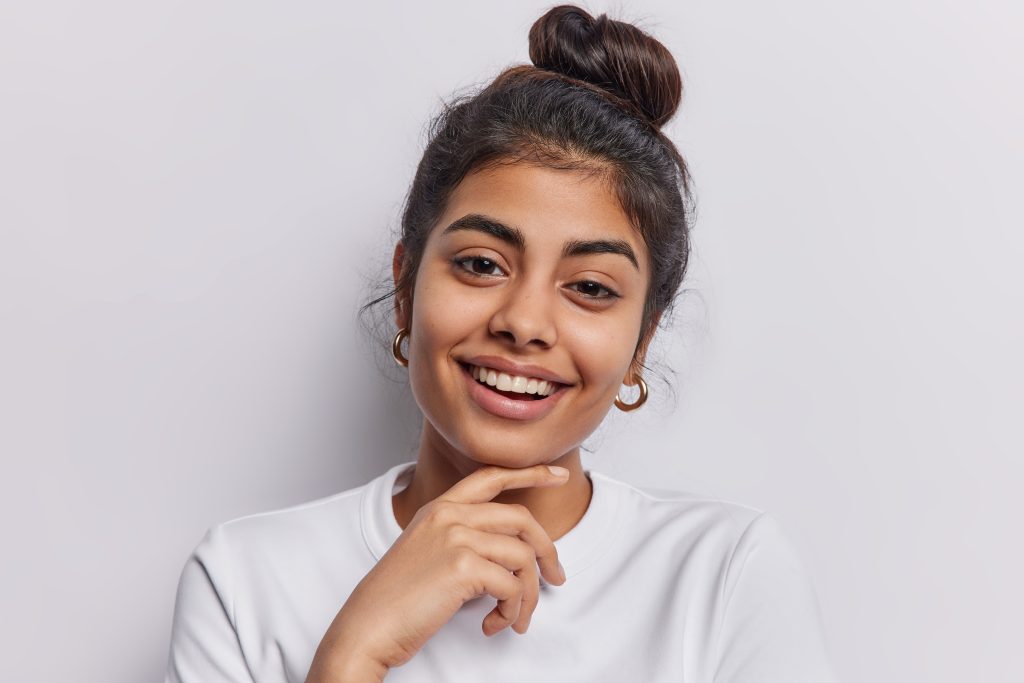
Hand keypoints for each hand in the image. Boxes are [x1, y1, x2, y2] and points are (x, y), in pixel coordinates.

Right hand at [305, 464, 569, 680]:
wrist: (367, 626)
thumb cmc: (396, 599)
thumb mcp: (426, 552)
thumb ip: (461, 539)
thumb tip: (510, 553)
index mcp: (440, 508)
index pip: (492, 477)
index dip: (530, 473)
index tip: (558, 475)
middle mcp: (449, 515)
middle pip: (521, 519)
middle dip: (548, 551)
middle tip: (556, 578)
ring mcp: (456, 537)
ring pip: (523, 556)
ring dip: (528, 595)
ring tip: (515, 618)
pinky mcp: (463, 566)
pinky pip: (511, 586)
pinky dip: (511, 611)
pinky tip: (493, 625)